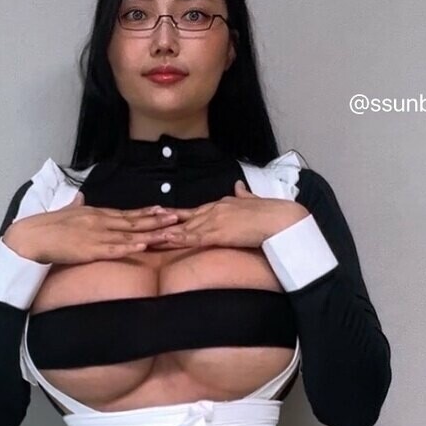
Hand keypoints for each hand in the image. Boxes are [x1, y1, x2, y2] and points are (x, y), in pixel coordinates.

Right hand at [2, 192, 182, 265]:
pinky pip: (113, 249)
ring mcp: (95, 235)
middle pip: (133, 221)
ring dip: (150, 233)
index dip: (146, 212)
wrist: (30, 236)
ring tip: (169, 231)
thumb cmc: (46, 227)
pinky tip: (143, 246)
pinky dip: (129, 247)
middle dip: (156, 219)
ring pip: (129, 234)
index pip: (126, 213)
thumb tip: (79, 198)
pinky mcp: (89, 250)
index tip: (163, 209)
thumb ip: (76, 206)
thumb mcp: (66, 212)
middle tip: (177, 217)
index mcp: (95, 213)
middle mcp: (99, 221)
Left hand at [145, 180, 305, 251]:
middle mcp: (215, 209)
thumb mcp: (253, 200)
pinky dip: (179, 238)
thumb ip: (243, 195)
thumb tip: (239, 186)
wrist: (282, 219)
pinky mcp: (220, 233)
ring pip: (184, 228)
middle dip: (163, 225)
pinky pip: (195, 237)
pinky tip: (165, 239)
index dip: (175, 215)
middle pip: (183, 219)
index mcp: (222, 204)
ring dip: (165, 233)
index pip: (193, 211)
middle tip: (143, 228)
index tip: (159, 216)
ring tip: (146, 236)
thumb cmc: (272, 213)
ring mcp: (216, 220)